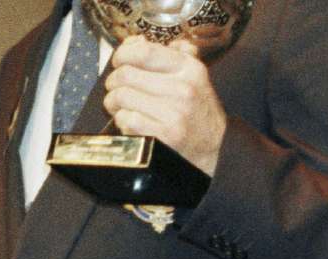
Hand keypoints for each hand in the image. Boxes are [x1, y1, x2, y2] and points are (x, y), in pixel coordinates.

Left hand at [105, 36, 226, 175]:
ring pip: (121, 97)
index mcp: (189, 68)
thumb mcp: (194, 76)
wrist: (215, 147)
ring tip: (121, 107)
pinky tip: (130, 122)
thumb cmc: (197, 110)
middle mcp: (182, 88)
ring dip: (114, 103)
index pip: (144, 52)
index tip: (118, 61)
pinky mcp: (163, 135)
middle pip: (125, 75)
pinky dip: (122, 121)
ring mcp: (173, 113)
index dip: (122, 54)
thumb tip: (137, 41)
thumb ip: (172, 54)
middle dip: (113, 82)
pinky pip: (126, 120)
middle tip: (116, 88)